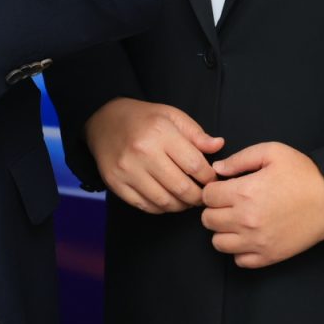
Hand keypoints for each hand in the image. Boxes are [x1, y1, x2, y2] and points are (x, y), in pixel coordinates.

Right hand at [85, 97, 224, 213]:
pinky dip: (162, 208)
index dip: (209, 177)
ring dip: (181, 206)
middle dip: (198, 197)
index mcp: (160, 132)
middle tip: (203, 196)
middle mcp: (143, 152)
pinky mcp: (116, 183)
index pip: (195, 165)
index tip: (212, 180)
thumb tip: (219, 146)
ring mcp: (127, 170)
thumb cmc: (143, 118)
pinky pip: (145, 206)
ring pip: (164, 201)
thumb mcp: (172, 116)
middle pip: (181, 188)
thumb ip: (196, 134)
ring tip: (187, 200)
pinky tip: (168, 200)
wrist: (104, 122)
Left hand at [200, 142, 323, 268]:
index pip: (207, 196)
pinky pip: (239, 261)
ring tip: (237, 220)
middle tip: (229, 203)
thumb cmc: (304, 174)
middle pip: (208, 220)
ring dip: (223, 231)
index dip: (213, 189)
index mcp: (244, 192)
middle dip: (214, 209)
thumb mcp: (272, 153)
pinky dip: (239, 250)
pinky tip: (249, 236)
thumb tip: (217, 170)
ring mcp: (257, 241)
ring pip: (218, 243)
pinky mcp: (269, 256)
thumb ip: (239, 159)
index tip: (223, 188)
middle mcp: (246, 219)